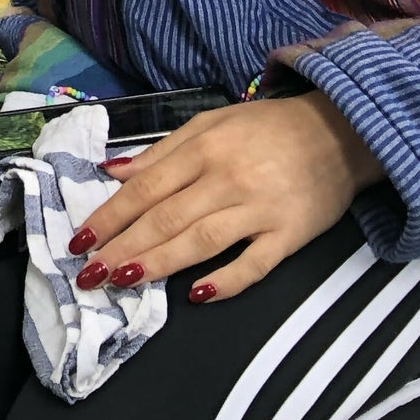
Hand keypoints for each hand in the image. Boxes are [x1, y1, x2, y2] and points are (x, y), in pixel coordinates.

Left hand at [71, 94, 384, 303]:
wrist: (340, 130)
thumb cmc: (266, 127)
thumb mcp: (210, 123)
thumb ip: (162, 151)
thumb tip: (112, 172)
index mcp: (202, 148)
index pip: (145, 188)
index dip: (110, 215)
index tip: (79, 240)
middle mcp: (226, 178)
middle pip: (165, 217)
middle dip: (122, 246)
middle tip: (89, 274)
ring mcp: (259, 208)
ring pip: (200, 240)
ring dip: (159, 263)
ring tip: (123, 281)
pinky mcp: (290, 235)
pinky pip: (254, 263)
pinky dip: (225, 281)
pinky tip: (196, 295)